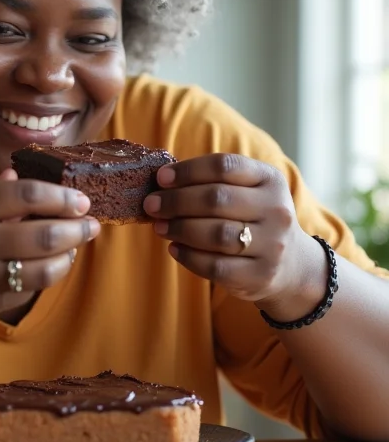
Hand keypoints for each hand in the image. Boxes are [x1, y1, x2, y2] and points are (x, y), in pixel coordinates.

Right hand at [0, 170, 99, 325]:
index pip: (26, 195)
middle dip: (76, 228)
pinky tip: (54, 264)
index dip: (61, 196)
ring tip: (76, 245)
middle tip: (91, 224)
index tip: (81, 198)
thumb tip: (27, 175)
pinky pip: (29, 288)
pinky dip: (48, 274)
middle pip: (42, 235)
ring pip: (43, 269)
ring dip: (69, 256)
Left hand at [143, 153, 316, 306]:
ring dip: (179, 228)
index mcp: (270, 180)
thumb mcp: (245, 192)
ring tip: (159, 226)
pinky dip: (188, 256)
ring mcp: (272, 245)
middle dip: (176, 201)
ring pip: (216, 234)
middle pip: (217, 199)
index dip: (188, 170)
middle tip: (151, 204)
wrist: (291, 265)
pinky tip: (174, 248)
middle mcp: (277, 210)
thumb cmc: (251, 218)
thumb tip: (160, 181)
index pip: (224, 166)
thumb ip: (211, 182)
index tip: (160, 178)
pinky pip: (215, 266)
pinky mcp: (261, 276)